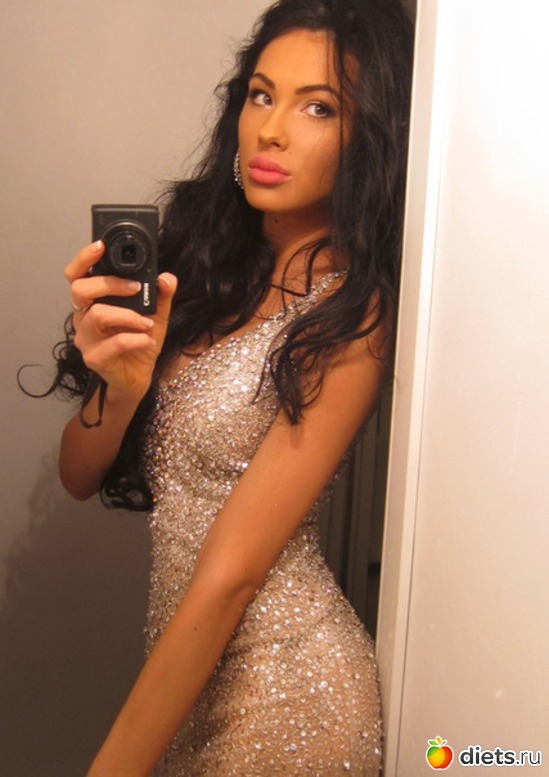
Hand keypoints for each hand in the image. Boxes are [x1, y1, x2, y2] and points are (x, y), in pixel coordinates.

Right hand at [65, 240, 176, 400]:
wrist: (139, 377)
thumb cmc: (140, 342)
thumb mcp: (156, 315)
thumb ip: (161, 295)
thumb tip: (166, 278)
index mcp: (94, 301)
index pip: (77, 275)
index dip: (84, 258)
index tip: (101, 246)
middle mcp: (84, 317)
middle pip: (80, 290)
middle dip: (110, 284)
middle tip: (135, 288)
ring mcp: (86, 339)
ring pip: (97, 315)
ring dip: (127, 315)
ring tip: (146, 322)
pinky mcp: (95, 358)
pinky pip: (114, 343)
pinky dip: (136, 339)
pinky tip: (148, 340)